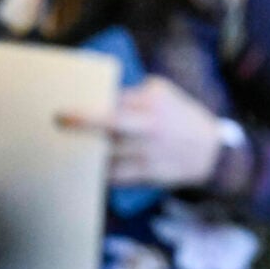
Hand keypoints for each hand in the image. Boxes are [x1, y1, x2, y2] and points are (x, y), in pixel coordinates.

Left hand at [60, 76, 229, 188]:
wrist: (210, 151)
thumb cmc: (180, 117)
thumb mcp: (163, 94)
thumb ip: (133, 94)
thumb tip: (99, 97)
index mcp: (153, 101)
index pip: (116, 98)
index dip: (90, 101)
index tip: (65, 103)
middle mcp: (150, 125)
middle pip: (111, 122)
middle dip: (83, 120)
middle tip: (59, 119)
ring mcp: (148, 151)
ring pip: (107, 152)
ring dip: (86, 150)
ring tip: (66, 147)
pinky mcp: (147, 173)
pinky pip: (114, 174)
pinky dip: (99, 171)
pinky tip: (84, 168)